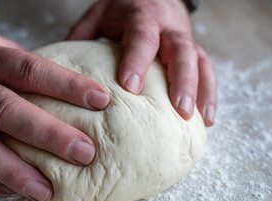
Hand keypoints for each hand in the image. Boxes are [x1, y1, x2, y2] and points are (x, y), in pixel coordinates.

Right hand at [0, 15, 109, 200]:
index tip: (101, 100)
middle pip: (9, 112)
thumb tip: (67, 83)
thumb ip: (25, 66)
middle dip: (49, 135)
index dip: (68, 86)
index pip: (32, 71)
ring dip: (16, 170)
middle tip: (84, 152)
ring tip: (48, 189)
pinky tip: (14, 190)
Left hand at [67, 0, 216, 125]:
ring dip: (200, 91)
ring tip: (195, 120)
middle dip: (181, 80)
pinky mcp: (194, 49)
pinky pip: (208, 70)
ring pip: (199, 61)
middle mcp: (167, 26)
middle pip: (181, 50)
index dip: (138, 60)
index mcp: (141, 15)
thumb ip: (84, 37)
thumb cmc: (123, 9)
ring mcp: (184, 38)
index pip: (142, 36)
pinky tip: (207, 119)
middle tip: (178, 109)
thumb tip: (62, 70)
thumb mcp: (100, 15)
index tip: (131, 87)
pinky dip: (209, 94)